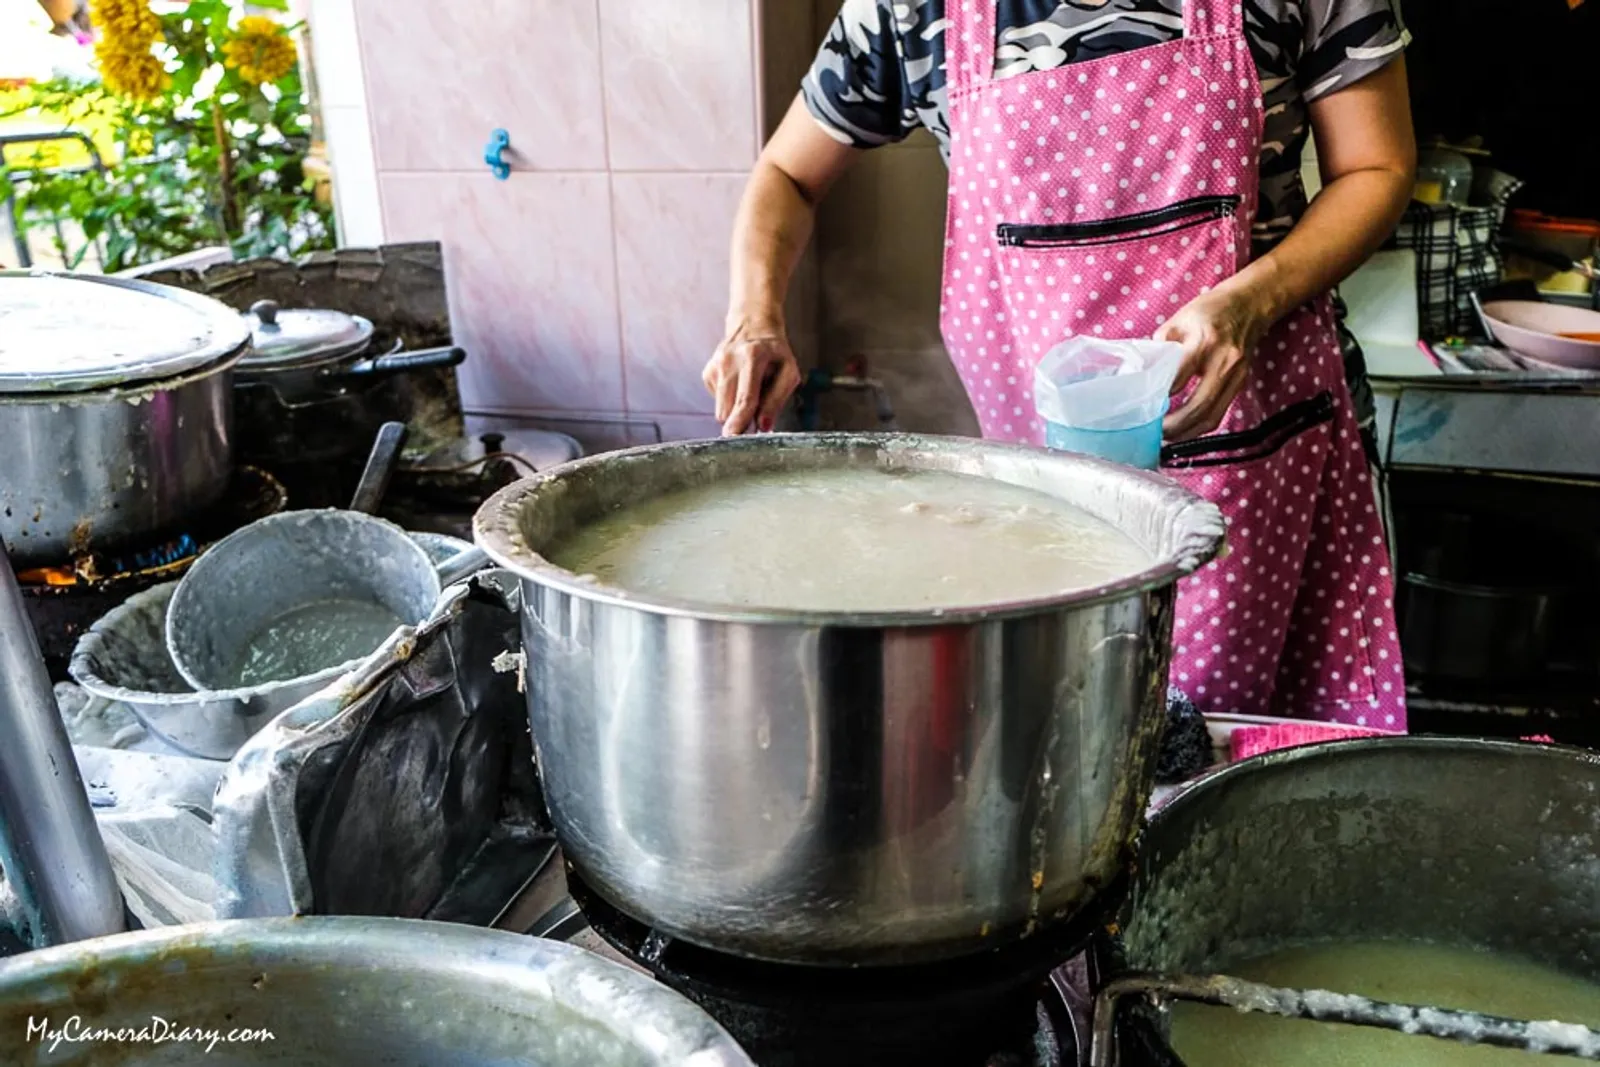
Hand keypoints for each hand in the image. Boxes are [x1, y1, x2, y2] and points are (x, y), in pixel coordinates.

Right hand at [702, 319, 801, 435]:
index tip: (734, 437)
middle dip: (739, 422)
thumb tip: (763, 426)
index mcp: (752, 357)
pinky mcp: (707, 373)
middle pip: (727, 408)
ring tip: (750, 393)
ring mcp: (714, 366)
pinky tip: (739, 385)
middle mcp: (728, 360)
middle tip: (755, 420)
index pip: (745, 397)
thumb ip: (777, 400)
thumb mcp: (789, 372)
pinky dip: (730, 400)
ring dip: (736, 411)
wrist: (752, 327)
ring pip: (720, 409)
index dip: (740, 421)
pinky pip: (718, 401)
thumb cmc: (775, 353)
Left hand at [1158, 284, 1270, 441]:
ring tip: (1167, 438)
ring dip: (1188, 433)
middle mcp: (1224, 362)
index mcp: (1204, 342)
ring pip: (1212, 417)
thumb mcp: (1177, 321)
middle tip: (1155, 434)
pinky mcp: (1240, 385)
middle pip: (1199, 407)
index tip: (1143, 408)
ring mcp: (1236, 376)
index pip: (1178, 379)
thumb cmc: (1208, 312)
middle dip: (1175, 427)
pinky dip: (1200, 426)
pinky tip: (1184, 429)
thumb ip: (1160, 348)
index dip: (1160, 398)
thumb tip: (1140, 376)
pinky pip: (1219, 413)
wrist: (1248, 305)